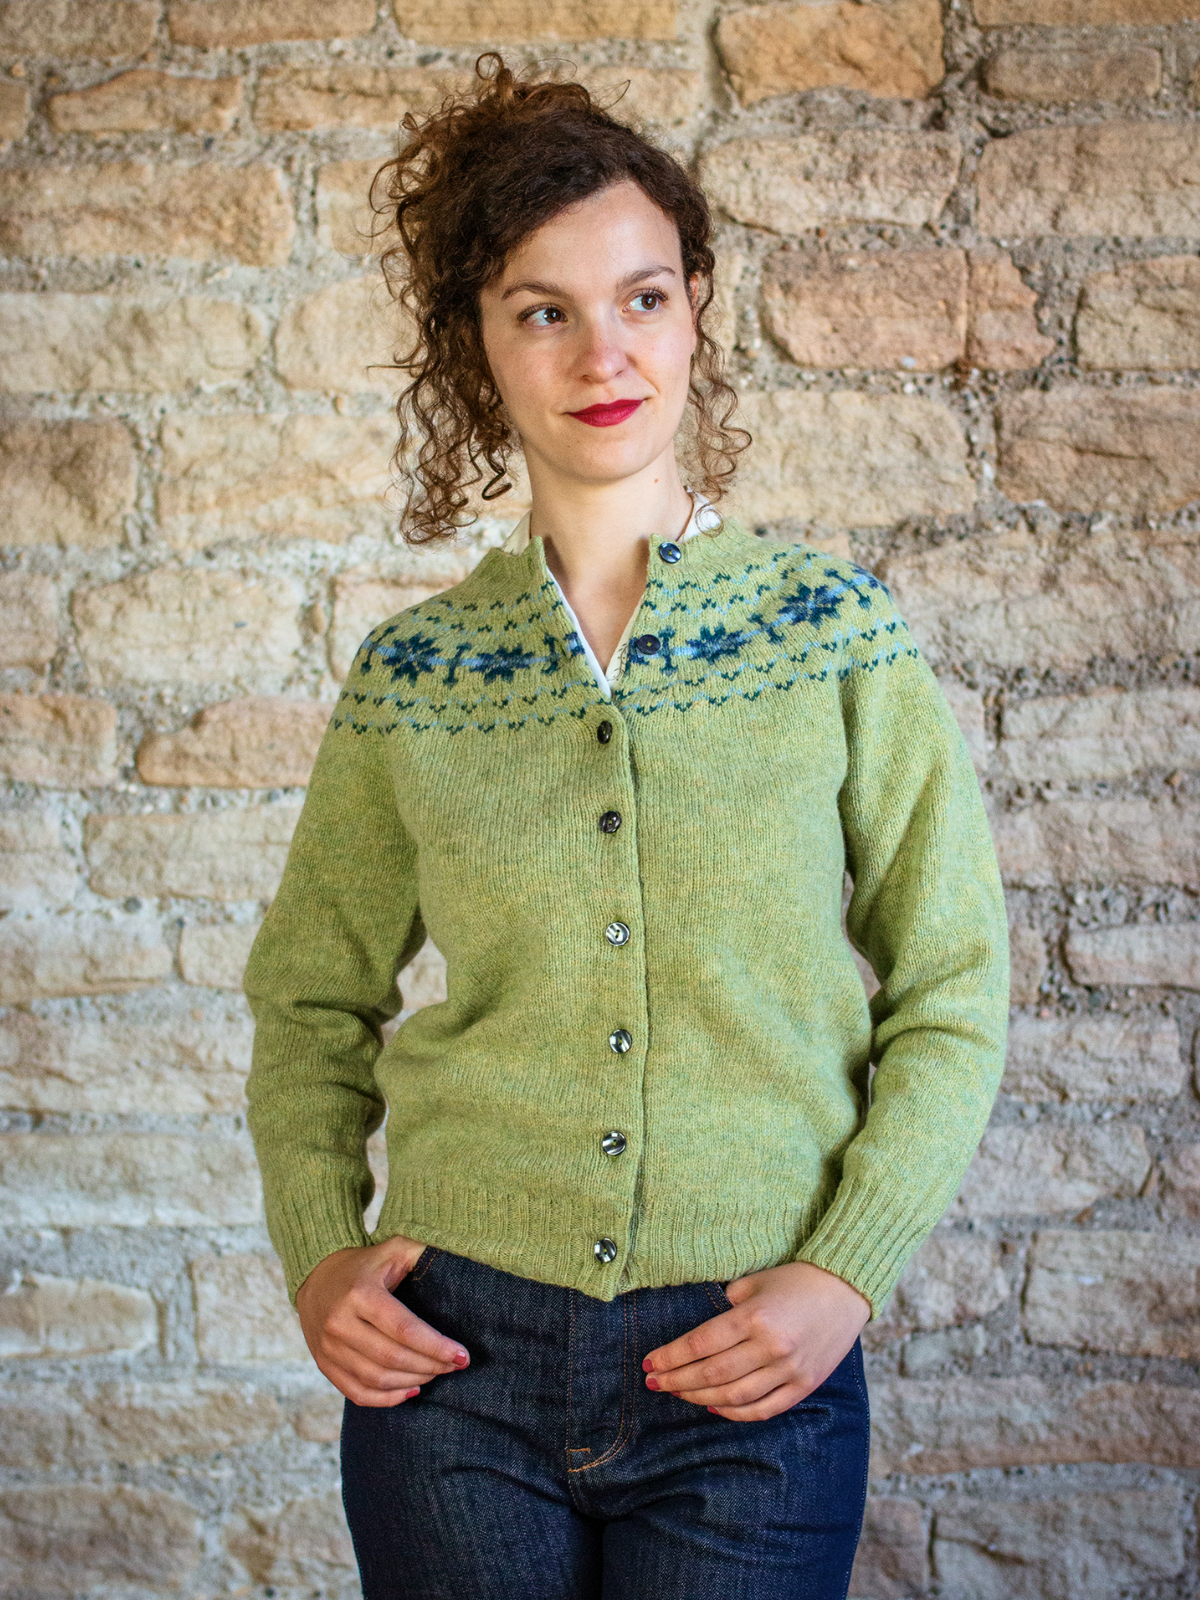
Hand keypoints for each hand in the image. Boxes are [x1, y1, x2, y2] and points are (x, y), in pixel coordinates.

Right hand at [295, 1236, 468, 1407]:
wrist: (316, 1276)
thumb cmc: (365, 1264)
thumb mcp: (393, 1249)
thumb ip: (422, 1252)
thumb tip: (462, 1258)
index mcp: (360, 1293)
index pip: (404, 1329)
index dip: (435, 1346)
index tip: (462, 1356)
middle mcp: (340, 1322)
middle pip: (392, 1357)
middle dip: (430, 1365)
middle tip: (454, 1365)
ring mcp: (329, 1347)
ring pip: (377, 1379)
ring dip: (413, 1381)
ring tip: (436, 1374)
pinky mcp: (324, 1364)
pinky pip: (358, 1393)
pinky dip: (387, 1399)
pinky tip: (410, 1390)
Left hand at [642, 1261, 870, 1421]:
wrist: (846, 1288)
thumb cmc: (794, 1279)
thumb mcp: (754, 1281)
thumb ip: (724, 1306)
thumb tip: (693, 1334)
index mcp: (755, 1316)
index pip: (701, 1343)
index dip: (671, 1356)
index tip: (649, 1364)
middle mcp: (772, 1347)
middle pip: (712, 1373)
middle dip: (677, 1380)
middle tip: (654, 1383)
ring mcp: (790, 1370)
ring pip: (734, 1396)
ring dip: (700, 1397)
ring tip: (678, 1392)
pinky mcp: (804, 1385)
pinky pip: (764, 1408)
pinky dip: (736, 1412)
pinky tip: (714, 1406)